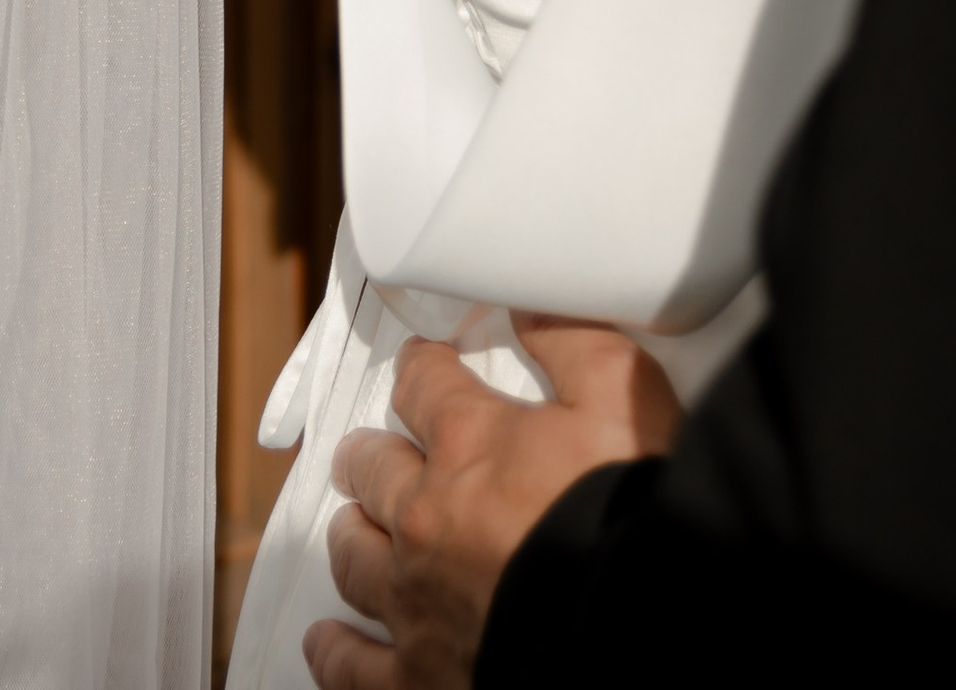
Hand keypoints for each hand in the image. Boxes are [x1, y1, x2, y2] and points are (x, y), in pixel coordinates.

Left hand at [302, 319, 680, 689]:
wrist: (630, 621)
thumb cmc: (629, 506)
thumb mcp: (622, 394)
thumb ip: (572, 339)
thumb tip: (528, 303)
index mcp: (468, 442)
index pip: (421, 384)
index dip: (420, 367)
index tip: (420, 366)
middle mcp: (425, 515)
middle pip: (372, 469)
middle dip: (371, 453)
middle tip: (369, 453)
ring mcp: (414, 599)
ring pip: (355, 556)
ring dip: (351, 534)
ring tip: (350, 527)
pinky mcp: (417, 674)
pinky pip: (354, 665)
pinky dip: (336, 649)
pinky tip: (326, 639)